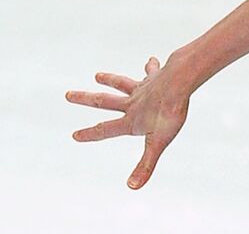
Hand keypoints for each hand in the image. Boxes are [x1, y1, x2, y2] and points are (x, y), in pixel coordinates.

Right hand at [67, 55, 190, 188]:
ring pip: (122, 84)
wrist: (180, 83)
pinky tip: (151, 60)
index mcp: (130, 120)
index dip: (91, 134)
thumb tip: (132, 187)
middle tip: (68, 94)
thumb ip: (145, 165)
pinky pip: (151, 72)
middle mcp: (132, 103)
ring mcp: (143, 89)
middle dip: (86, 99)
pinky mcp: (157, 78)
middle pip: (105, 101)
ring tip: (97, 75)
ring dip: (110, 80)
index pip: (106, 130)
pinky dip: (151, 67)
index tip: (74, 135)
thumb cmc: (170, 114)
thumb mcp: (158, 143)